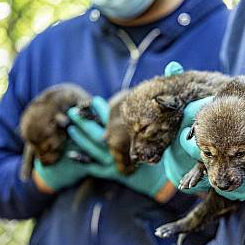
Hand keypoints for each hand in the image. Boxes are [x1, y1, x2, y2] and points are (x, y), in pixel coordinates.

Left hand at [35, 97, 167, 197]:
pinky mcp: (115, 173)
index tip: (92, 102)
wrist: (170, 179)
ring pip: (95, 148)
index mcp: (135, 137)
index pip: (115, 121)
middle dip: (87, 122)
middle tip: (73, 111)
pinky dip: (83, 160)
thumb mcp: (174, 120)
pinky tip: (71, 154)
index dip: (102, 112)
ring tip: (69, 123)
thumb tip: (174, 65)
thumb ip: (172, 94)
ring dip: (82, 136)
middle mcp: (124, 149)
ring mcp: (118, 163)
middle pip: (100, 134)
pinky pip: (96, 166)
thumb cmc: (175, 148)